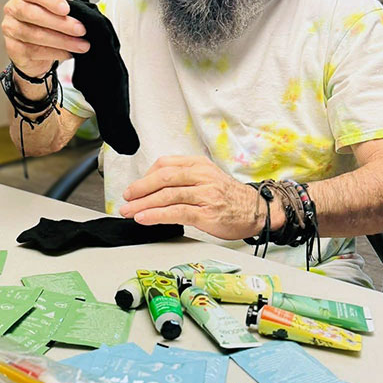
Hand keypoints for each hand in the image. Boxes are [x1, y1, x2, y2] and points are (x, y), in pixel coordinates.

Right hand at [1, 0, 89, 77]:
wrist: (30, 49)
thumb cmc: (43, 24)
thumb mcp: (53, 10)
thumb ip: (64, 9)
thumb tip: (83, 12)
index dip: (50, 0)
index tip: (67, 9)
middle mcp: (13, 9)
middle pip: (34, 15)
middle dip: (61, 23)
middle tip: (80, 29)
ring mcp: (10, 29)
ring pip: (36, 35)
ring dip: (63, 41)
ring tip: (81, 45)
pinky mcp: (13, 48)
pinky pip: (35, 51)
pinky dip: (56, 52)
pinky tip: (69, 53)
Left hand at [118, 155, 270, 239]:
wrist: (256, 211)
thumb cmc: (228, 197)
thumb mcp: (206, 178)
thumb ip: (184, 178)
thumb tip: (153, 188)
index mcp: (199, 164)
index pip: (165, 164)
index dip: (145, 176)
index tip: (134, 188)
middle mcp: (201, 176)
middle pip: (163, 177)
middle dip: (140, 188)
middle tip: (126, 198)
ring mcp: (205, 194)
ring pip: (167, 195)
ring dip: (143, 204)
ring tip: (129, 211)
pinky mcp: (207, 213)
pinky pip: (176, 212)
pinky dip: (157, 215)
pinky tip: (145, 218)